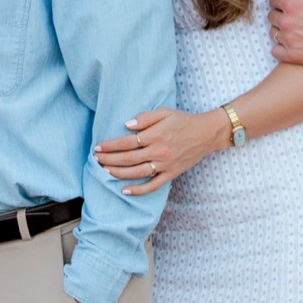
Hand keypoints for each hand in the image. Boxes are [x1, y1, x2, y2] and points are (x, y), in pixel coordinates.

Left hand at [93, 108, 224, 194]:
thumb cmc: (183, 121)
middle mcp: (159, 152)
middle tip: (96, 159)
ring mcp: (165, 165)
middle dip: (109, 159)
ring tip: (104, 171)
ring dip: (118, 173)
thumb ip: (145, 118)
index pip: (127, 142)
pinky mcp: (171, 174)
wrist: (207, 134)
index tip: (98, 147)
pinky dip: (139, 190)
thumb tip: (127, 125)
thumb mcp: (165, 112)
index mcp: (156, 135)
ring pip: (137, 173)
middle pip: (128, 159)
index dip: (110, 146)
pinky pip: (153, 185)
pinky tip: (125, 190)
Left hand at [268, 0, 302, 66]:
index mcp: (293, 5)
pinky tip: (292, 42)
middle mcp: (288, 23)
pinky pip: (275, 50)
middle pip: (272, 15)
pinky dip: (280, 47)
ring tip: (295, 28)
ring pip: (273, 32)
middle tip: (294, 15)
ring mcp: (290, 41)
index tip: (290, 1)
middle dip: (281, 13)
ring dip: (281, 29)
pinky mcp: (294, 56)